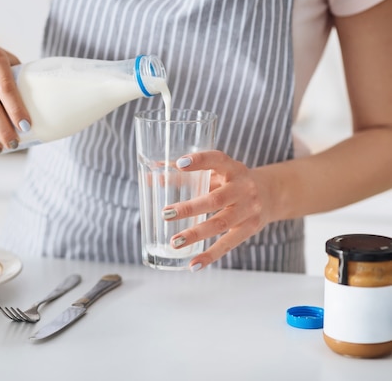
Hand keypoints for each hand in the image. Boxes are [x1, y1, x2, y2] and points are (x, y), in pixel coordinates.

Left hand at [161, 150, 275, 270]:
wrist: (272, 194)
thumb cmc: (233, 181)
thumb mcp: (218, 173)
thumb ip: (190, 175)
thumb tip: (154, 178)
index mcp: (233, 169)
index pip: (217, 160)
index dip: (200, 161)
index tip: (180, 164)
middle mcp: (243, 188)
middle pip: (216, 199)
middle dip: (190, 208)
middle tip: (166, 214)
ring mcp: (249, 210)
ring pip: (220, 224)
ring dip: (195, 234)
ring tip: (174, 242)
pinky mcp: (250, 229)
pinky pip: (228, 244)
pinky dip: (210, 256)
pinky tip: (193, 265)